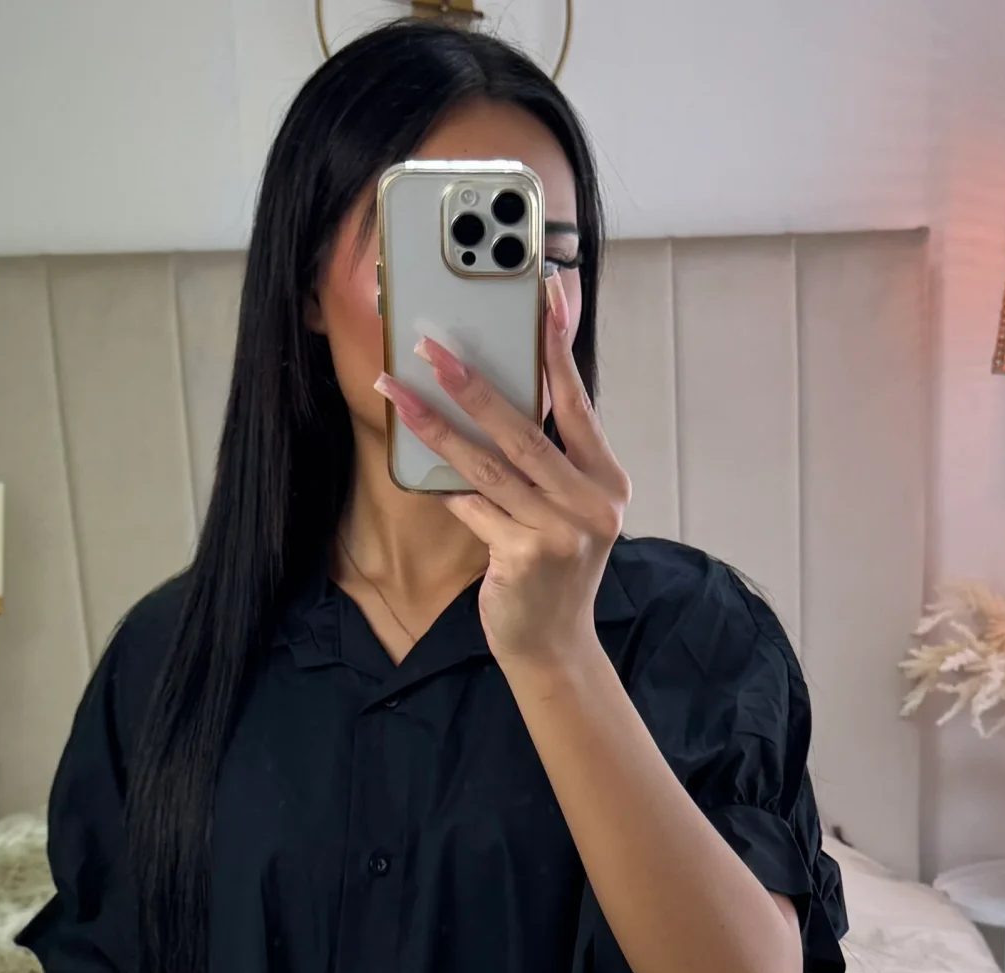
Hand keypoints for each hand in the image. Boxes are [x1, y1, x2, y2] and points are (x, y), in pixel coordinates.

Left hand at [375, 272, 630, 673]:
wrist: (552, 646)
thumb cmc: (552, 571)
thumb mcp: (566, 511)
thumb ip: (548, 462)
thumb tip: (498, 398)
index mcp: (606, 481)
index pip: (578, 403)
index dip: (557, 349)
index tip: (541, 295)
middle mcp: (591, 503)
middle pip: (524, 430)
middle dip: (473, 383)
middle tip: (433, 347)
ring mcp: (559, 531)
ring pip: (488, 466)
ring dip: (437, 425)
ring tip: (398, 391)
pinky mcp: (524, 556)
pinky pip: (472, 508)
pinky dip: (445, 488)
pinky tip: (417, 466)